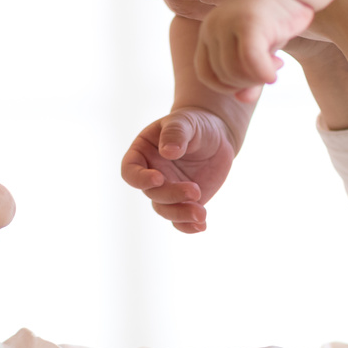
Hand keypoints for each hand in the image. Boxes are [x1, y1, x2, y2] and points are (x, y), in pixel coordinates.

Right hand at [120, 108, 238, 232]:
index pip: (130, 170)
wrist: (217, 135)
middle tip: (195, 190)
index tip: (158, 178)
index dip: (140, 179)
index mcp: (142, 153)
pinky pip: (180, 219)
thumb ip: (175, 133)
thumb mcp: (185, 122)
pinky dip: (188, 226)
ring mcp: (167, 190)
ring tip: (201, 214)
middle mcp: (150, 174)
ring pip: (165, 210)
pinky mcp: (184, 201)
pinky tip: (201, 226)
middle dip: (172, 195)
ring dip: (181, 214)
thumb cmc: (195, 124)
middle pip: (152, 193)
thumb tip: (168, 152)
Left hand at [194, 0, 314, 100]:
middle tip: (270, 72)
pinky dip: (262, 73)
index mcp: (208, 33)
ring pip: (235, 71)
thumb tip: (243, 100)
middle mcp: (212, 27)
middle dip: (248, 82)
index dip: (227, 86)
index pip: (206, 74)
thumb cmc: (273, 19)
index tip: (251, 80)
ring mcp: (227, 23)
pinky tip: (274, 74)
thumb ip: (248, 74)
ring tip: (275, 65)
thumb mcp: (257, 50)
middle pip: (223, 76)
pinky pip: (250, 60)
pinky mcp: (248, 22)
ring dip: (257, 78)